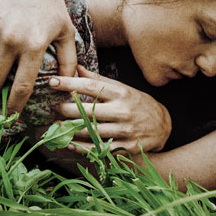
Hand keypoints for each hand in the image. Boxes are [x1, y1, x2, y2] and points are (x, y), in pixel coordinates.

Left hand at [49, 66, 171, 153]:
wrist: (163, 126)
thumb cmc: (137, 103)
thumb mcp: (121, 87)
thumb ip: (98, 79)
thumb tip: (76, 66)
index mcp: (120, 93)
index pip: (91, 85)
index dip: (70, 83)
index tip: (52, 82)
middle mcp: (123, 111)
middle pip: (88, 110)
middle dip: (66, 109)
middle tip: (52, 108)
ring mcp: (125, 130)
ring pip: (91, 131)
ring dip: (70, 129)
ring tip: (56, 126)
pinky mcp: (125, 147)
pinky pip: (99, 148)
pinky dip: (81, 147)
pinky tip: (68, 143)